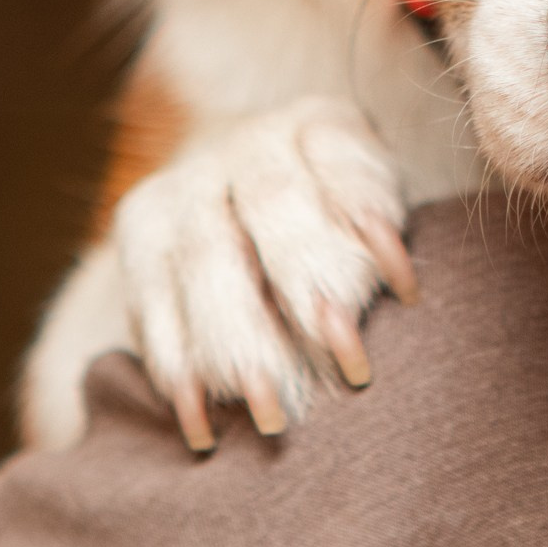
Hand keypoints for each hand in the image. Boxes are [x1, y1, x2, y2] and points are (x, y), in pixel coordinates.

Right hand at [111, 96, 416, 450]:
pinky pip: (150, 300)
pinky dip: (176, 368)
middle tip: (344, 369)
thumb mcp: (378, 204)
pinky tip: (203, 425)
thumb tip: (396, 289)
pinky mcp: (141, 224)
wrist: (245, 184)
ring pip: (205, 256)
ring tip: (273, 414)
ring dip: (239, 344)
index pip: (345, 163)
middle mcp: (248, 140)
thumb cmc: (341, 215)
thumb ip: (381, 236)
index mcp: (320, 121)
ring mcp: (187, 179)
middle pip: (273, 202)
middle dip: (310, 288)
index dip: (373, 223)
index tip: (406, 294)